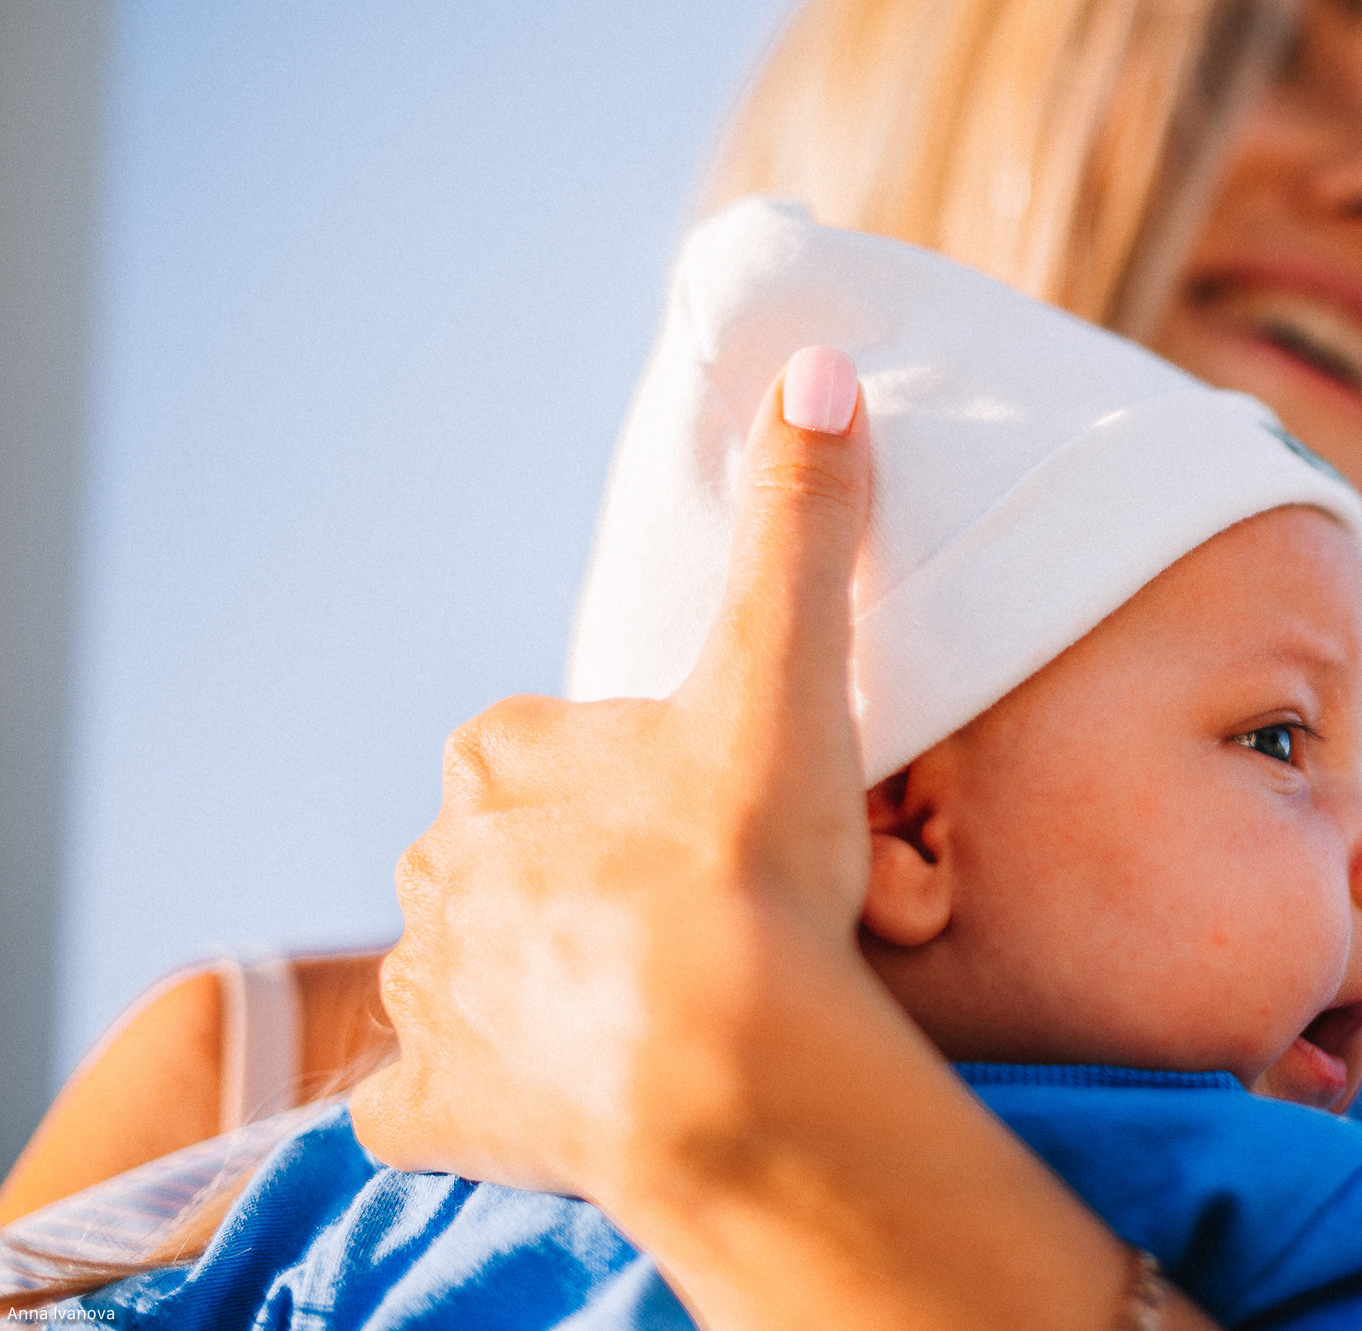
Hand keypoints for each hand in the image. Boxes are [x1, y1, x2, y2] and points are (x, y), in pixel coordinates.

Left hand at [351, 346, 879, 1204]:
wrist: (722, 1062)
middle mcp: (436, 865)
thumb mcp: (785, 666)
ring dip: (536, 984)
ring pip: (469, 969)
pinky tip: (549, 1098)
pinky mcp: (431, 1111)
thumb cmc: (748, 858)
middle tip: (691, 917)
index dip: (625, 777)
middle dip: (576, 881)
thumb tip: (815, 367)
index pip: (542, 747)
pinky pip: (431, 1100)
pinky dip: (477, 1098)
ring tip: (648, 1012)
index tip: (702, 813)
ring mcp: (430, 994)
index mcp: (502, 756)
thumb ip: (799, 521)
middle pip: (504, 857)